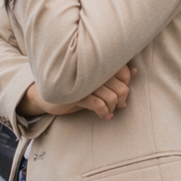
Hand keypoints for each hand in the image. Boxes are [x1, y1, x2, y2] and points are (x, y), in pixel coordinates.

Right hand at [19, 65, 134, 120]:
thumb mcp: (97, 81)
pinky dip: (104, 113)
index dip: (127, 85)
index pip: (124, 72)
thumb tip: (134, 72)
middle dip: (121, 100)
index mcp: (98, 63)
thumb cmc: (76, 87)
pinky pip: (99, 105)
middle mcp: (93, 70)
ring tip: (108, 111)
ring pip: (112, 97)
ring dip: (112, 108)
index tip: (121, 95)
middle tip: (117, 106)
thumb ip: (115, 75)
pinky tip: (104, 116)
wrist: (46, 94)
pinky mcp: (77, 94)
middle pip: (121, 87)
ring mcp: (85, 82)